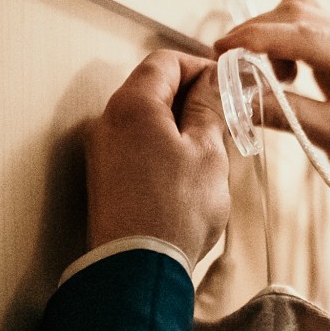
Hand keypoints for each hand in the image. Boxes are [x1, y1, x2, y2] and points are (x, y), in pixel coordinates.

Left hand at [85, 50, 231, 264]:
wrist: (138, 269)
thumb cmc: (174, 213)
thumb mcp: (207, 152)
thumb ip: (210, 108)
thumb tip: (215, 81)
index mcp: (133, 105)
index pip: (165, 61)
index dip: (200, 67)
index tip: (226, 83)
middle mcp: (108, 121)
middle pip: (152, 88)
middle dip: (191, 97)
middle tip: (225, 118)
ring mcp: (102, 151)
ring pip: (145, 119)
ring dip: (179, 125)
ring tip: (210, 152)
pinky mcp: (105, 178)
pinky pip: (136, 146)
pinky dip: (163, 147)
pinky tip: (187, 174)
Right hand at [214, 0, 329, 224]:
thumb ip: (287, 113)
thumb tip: (237, 95)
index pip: (304, 31)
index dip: (257, 37)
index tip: (221, 50)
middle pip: (298, 12)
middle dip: (258, 35)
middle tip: (228, 68)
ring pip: (300, 17)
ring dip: (271, 41)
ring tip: (262, 80)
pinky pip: (306, 36)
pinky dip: (283, 50)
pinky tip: (283, 81)